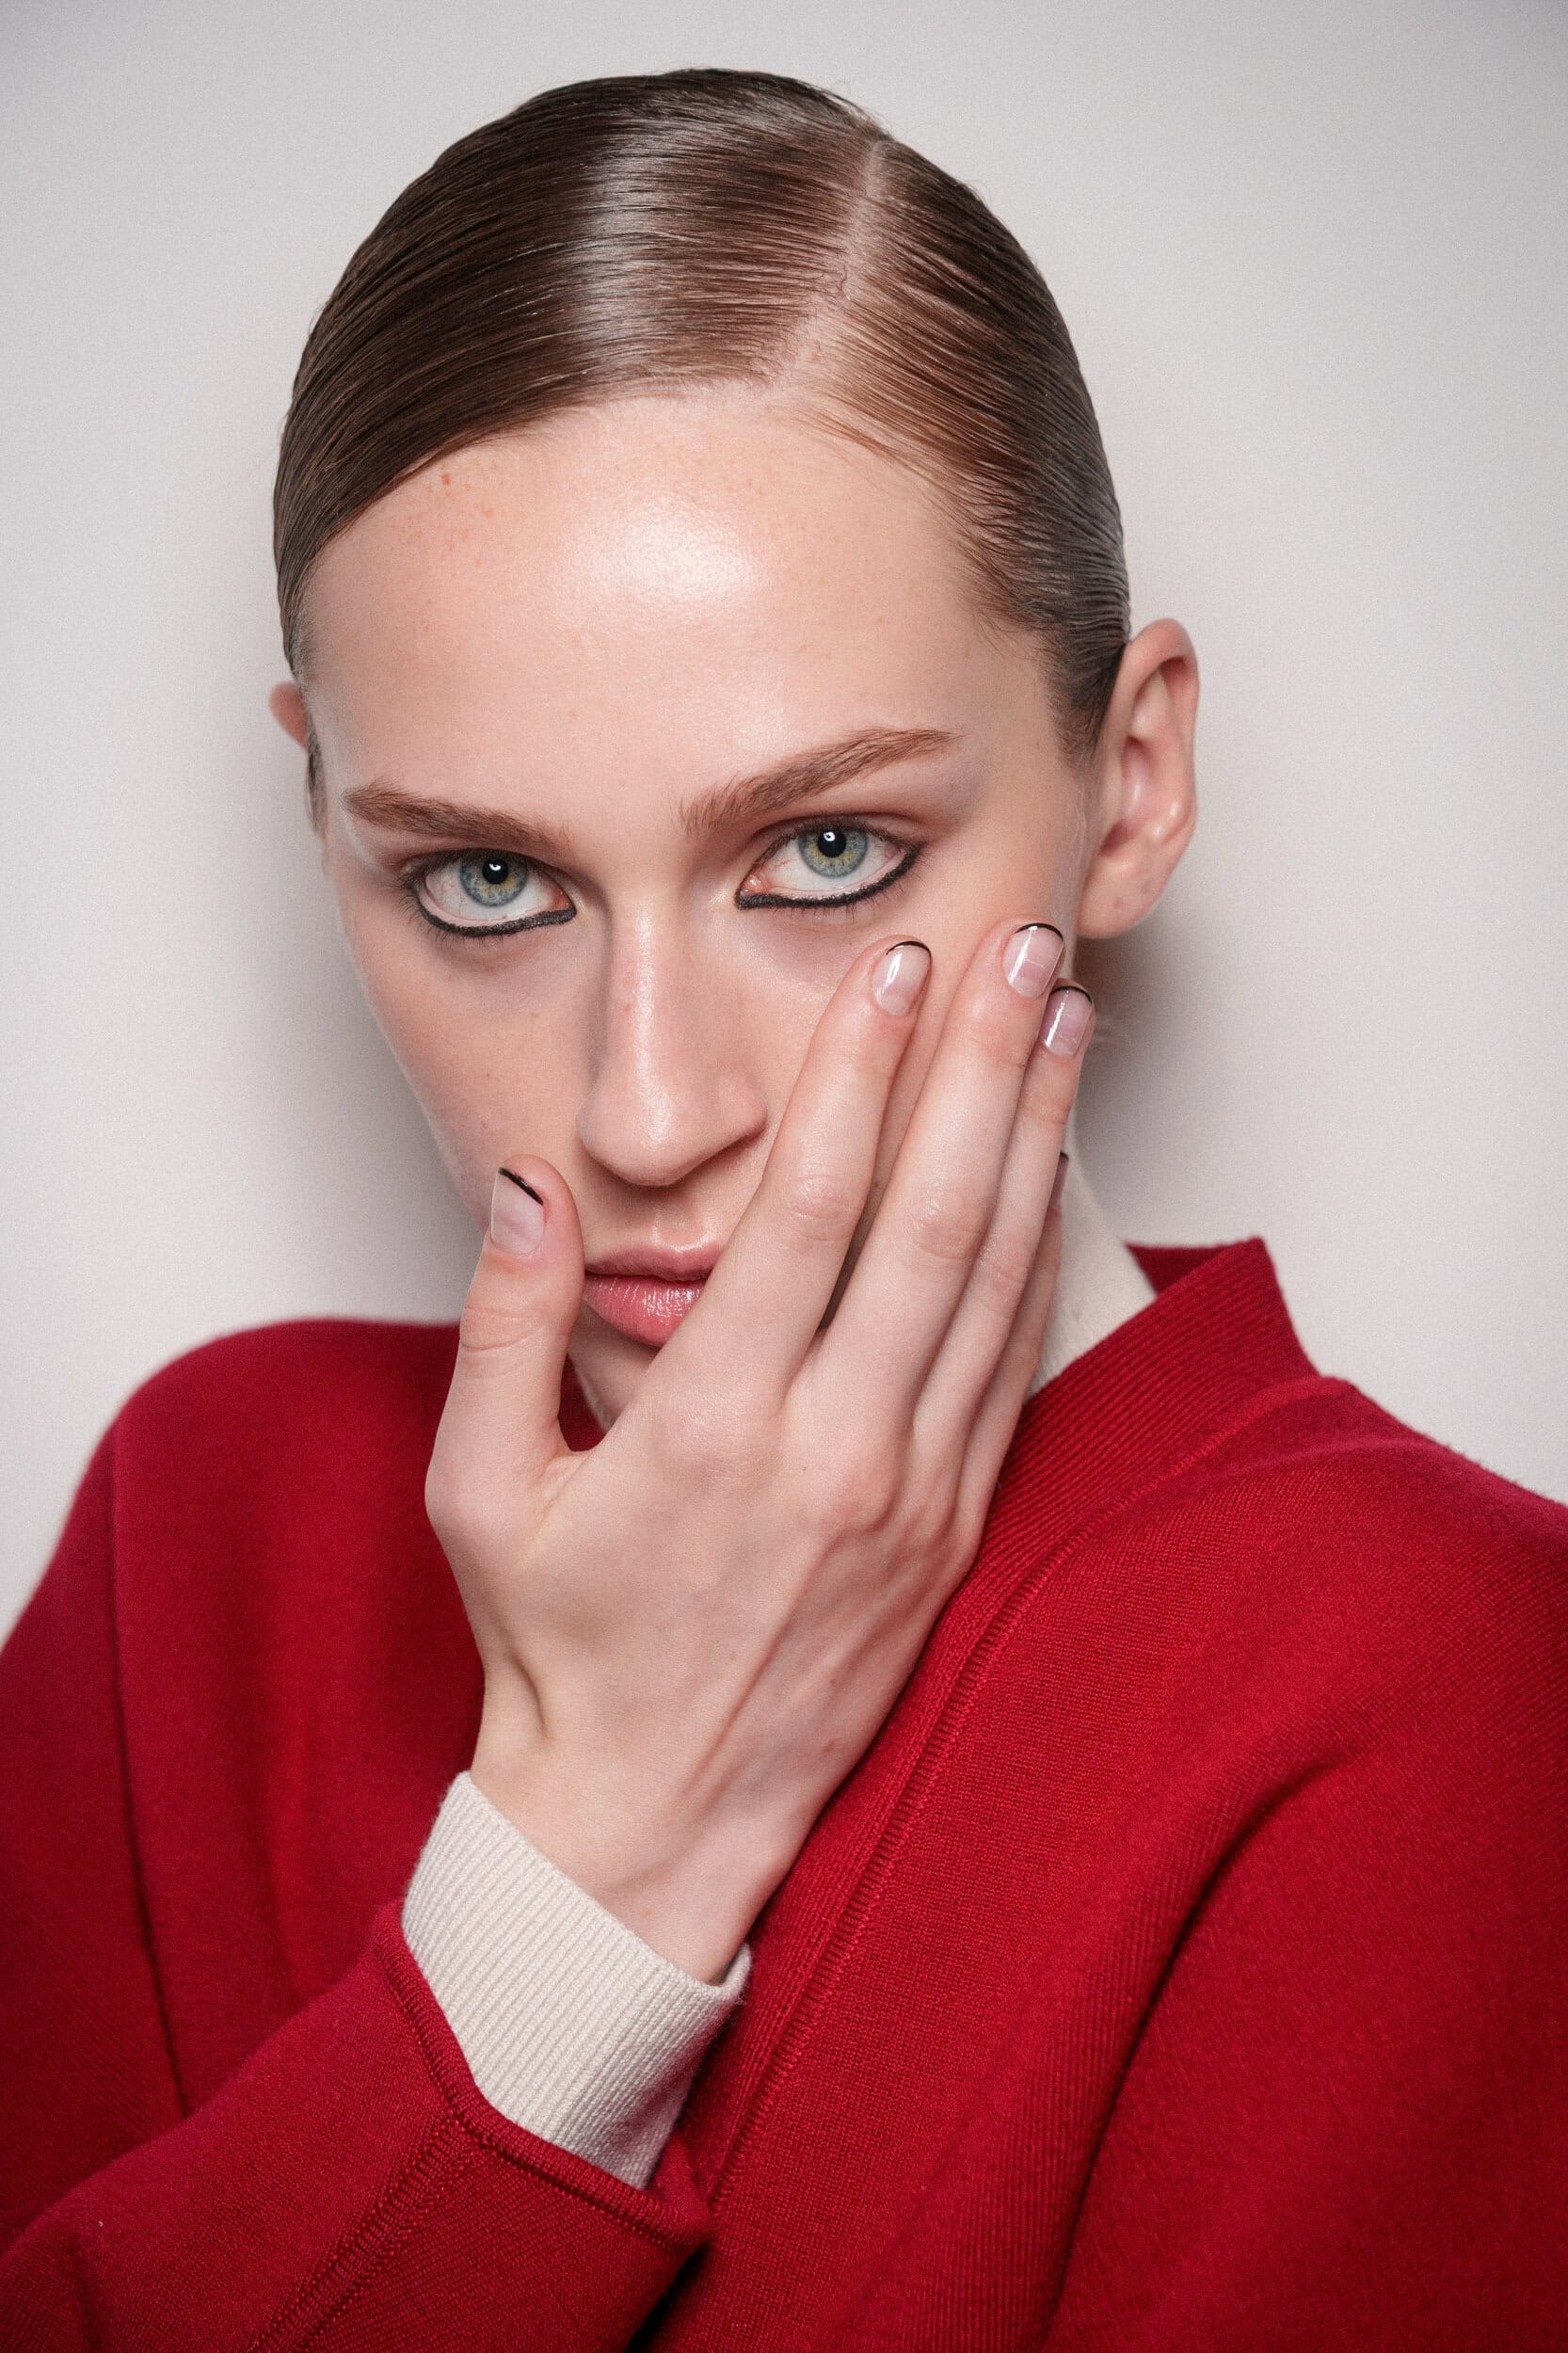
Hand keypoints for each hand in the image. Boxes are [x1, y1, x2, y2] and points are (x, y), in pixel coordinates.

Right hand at [425, 920, 1092, 1981]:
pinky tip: (1055, 1169)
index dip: (861, 1073)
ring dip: (1036, 1140)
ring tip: (1065, 1021)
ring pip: (995, 1283)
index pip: (809, 1209)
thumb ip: (501, 1329)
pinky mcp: (954, 1528)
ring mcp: (913, 1495)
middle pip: (933, 1219)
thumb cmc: (557, 1654)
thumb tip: (529, 1186)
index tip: (895, 966)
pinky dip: (1042, 1255)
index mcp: (712, 1430)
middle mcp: (835, 1452)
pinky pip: (1013, 1366)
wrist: (654, 1826)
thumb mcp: (479, 1494)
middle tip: (1021, 943)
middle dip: (984, 1065)